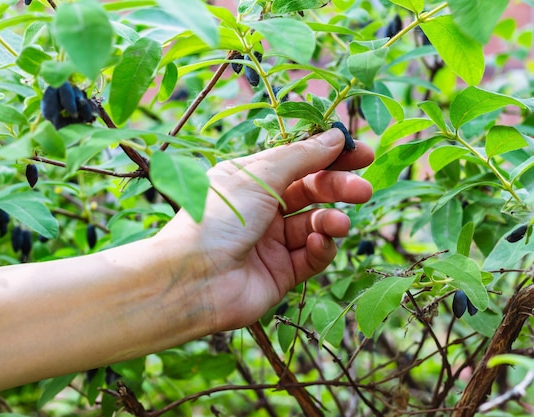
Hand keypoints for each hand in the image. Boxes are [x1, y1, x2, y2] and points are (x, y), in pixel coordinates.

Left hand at [158, 129, 373, 330]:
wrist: (193, 279)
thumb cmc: (218, 217)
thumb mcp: (260, 176)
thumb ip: (302, 157)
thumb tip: (336, 136)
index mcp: (250, 179)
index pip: (298, 162)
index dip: (330, 156)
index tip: (363, 153)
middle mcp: (261, 208)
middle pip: (311, 192)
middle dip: (339, 189)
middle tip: (363, 190)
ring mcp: (270, 242)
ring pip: (314, 225)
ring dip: (331, 221)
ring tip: (339, 224)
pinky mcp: (280, 273)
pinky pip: (311, 256)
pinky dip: (320, 248)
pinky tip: (317, 243)